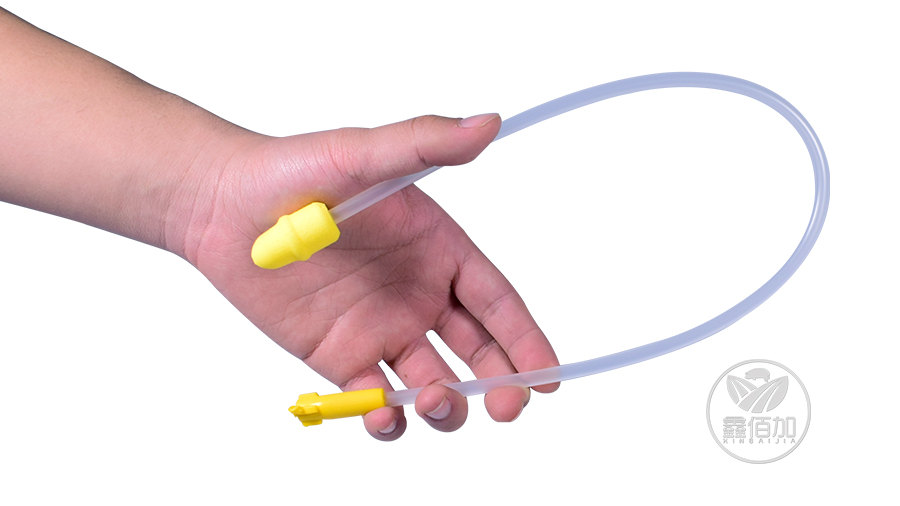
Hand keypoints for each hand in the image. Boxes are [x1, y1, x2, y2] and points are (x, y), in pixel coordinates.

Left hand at [174, 114, 559, 439]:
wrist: (220, 206)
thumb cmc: (293, 172)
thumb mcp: (363, 155)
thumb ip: (423, 144)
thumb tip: (488, 124)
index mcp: (438, 251)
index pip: (497, 303)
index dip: (527, 341)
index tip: (550, 377)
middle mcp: (418, 294)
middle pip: (478, 352)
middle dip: (501, 383)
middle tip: (509, 406)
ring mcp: (380, 328)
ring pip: (432, 383)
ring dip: (446, 403)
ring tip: (433, 399)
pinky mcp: (338, 356)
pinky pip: (374, 398)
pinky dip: (386, 417)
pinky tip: (384, 414)